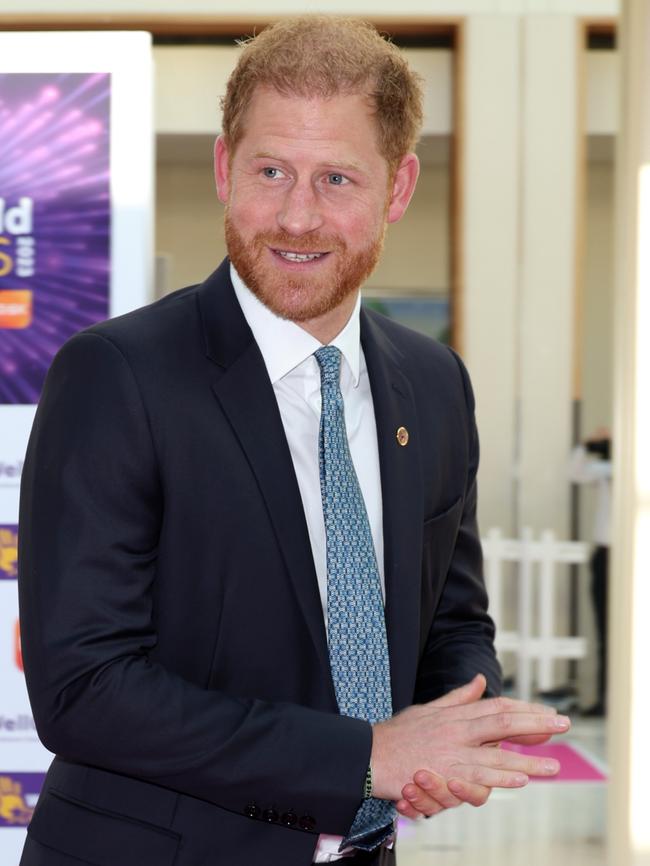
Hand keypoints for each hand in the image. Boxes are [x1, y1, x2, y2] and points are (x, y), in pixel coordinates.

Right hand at [371, 674, 569, 805]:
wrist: (368, 754)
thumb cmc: (396, 735)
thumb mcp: (428, 709)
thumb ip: (458, 697)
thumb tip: (480, 681)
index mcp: (455, 714)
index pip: (497, 707)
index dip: (524, 709)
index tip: (547, 714)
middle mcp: (457, 729)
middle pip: (503, 722)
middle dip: (535, 724)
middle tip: (563, 725)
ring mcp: (451, 751)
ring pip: (496, 753)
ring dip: (527, 760)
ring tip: (553, 766)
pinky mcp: (443, 773)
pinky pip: (476, 777)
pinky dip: (499, 778)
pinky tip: (519, 779)